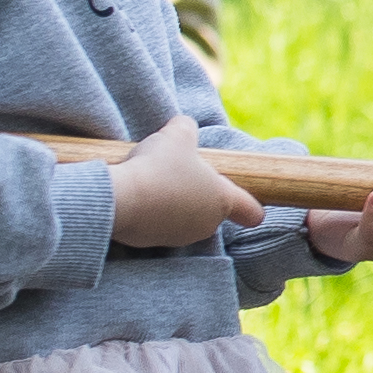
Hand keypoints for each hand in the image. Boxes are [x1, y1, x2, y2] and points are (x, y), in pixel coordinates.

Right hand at [104, 116, 265, 249]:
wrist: (120, 198)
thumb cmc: (158, 166)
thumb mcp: (177, 134)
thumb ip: (187, 128)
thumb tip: (184, 128)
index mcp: (222, 200)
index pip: (251, 211)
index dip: (251, 206)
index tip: (250, 205)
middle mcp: (207, 224)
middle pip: (211, 209)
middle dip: (198, 193)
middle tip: (178, 174)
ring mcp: (180, 237)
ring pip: (184, 217)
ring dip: (174, 203)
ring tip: (153, 182)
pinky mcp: (154, 244)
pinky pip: (159, 225)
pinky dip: (153, 213)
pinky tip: (138, 196)